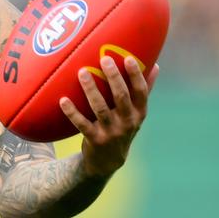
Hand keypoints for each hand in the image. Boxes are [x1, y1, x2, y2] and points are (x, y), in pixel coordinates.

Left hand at [59, 56, 159, 177]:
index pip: (141, 92)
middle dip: (114, 77)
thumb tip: (155, 65)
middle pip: (121, 97)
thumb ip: (143, 90)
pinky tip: (63, 100)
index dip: (136, 75)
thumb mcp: (136, 112)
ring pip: (100, 108)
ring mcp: (111, 132)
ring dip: (91, 90)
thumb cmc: (122, 126)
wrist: (108, 160)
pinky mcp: (95, 140)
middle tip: (104, 59)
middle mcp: (127, 122)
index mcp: (138, 112)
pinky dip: (72, 113)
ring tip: (82, 72)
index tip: (129, 58)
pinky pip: (82, 124)